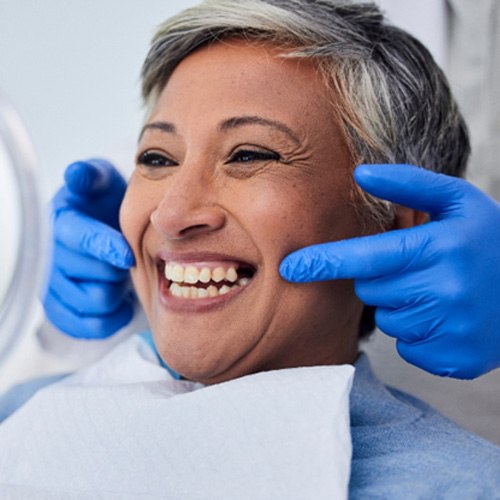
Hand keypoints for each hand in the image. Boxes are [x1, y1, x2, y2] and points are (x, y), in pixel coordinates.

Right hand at [43, 159, 134, 338]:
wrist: (102, 227)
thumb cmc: (103, 204)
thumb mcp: (100, 180)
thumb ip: (91, 176)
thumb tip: (77, 174)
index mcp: (60, 223)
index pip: (80, 239)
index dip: (105, 248)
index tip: (128, 256)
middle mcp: (50, 257)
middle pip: (94, 275)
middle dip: (119, 269)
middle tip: (128, 260)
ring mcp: (52, 287)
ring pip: (95, 302)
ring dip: (117, 292)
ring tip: (121, 277)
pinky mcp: (60, 310)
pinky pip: (87, 326)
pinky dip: (110, 318)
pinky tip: (120, 302)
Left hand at [280, 164, 499, 378]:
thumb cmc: (488, 239)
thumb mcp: (457, 201)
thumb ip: (407, 184)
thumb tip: (359, 173)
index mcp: (440, 248)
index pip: (365, 258)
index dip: (323, 262)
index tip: (290, 268)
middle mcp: (444, 292)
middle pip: (371, 291)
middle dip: (382, 279)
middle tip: (417, 267)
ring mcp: (451, 330)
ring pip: (388, 320)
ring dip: (402, 305)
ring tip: (438, 291)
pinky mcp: (455, 360)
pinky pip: (407, 346)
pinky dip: (419, 331)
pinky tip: (446, 316)